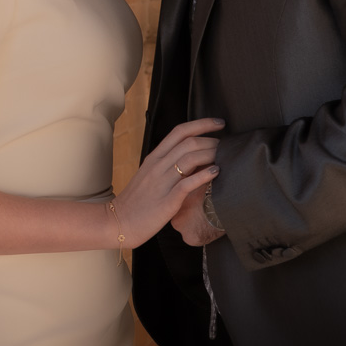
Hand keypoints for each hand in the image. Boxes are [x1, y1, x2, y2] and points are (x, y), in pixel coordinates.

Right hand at [111, 118, 221, 246]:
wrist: (119, 222)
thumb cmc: (137, 201)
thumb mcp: (150, 175)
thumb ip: (168, 165)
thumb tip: (193, 157)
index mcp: (154, 157)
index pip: (180, 131)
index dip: (202, 123)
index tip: (220, 123)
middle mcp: (158, 165)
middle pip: (188, 142)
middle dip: (212, 141)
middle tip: (227, 146)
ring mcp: (161, 182)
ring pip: (190, 158)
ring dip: (211, 155)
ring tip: (225, 158)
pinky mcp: (167, 200)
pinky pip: (188, 183)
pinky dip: (204, 175)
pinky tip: (216, 173)